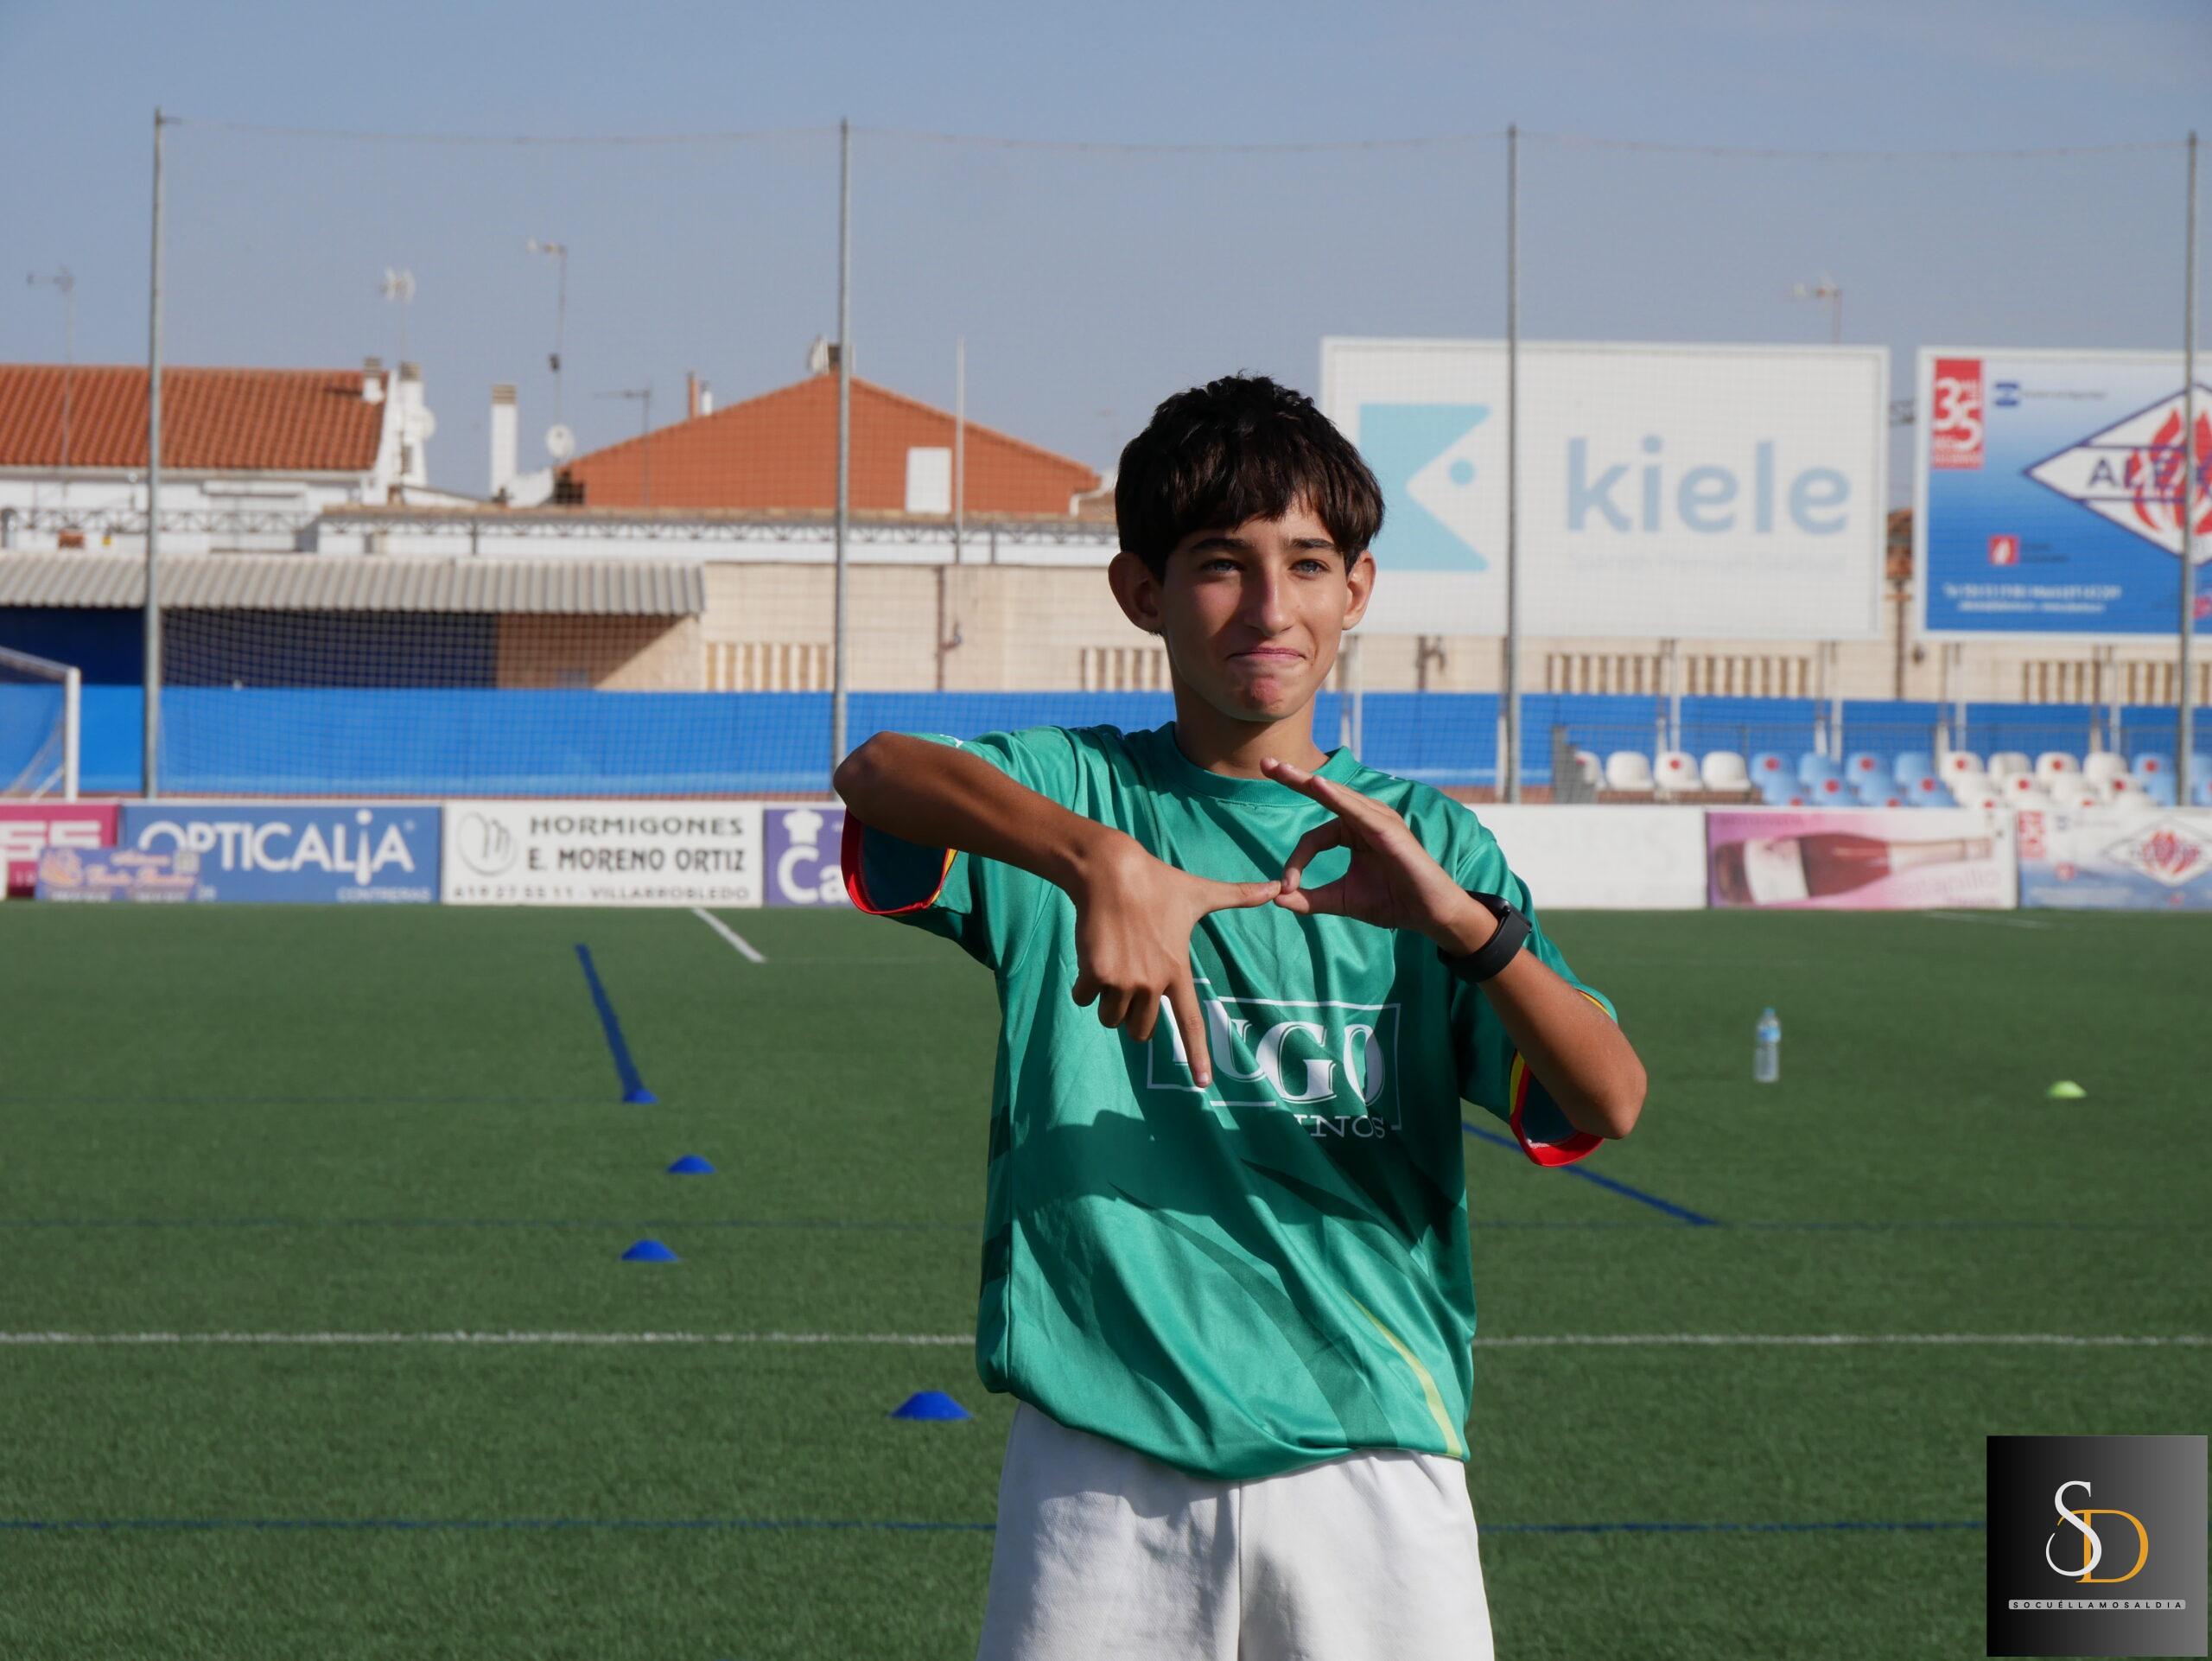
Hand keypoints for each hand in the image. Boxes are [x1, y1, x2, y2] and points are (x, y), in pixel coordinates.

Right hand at [1066, 832, 1280, 1086]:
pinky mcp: (1095, 975)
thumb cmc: (1157, 883)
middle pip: (1141, 1030)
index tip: (1204, 1084)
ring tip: (1114, 962)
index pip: (1190, 1022)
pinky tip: (1094, 956)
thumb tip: (1277, 887)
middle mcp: (1152, 983)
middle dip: (1133, 1014)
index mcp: (1177, 971)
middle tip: (1132, 976)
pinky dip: (1085, 986)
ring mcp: (1123, 981)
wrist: (1110, 873)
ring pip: (1111, 1019)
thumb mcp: (1200, 892)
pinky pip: (1085, 1000)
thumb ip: (1239, 896)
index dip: (1197, 1055)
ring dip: (1108, 1000)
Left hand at [1260, 757, 1494, 951]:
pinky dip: (1338, 798)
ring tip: (1283, 770)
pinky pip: (1359, 810)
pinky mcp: (1389, 829)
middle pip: (1323, 796)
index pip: (1314, 838)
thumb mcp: (1342, 900)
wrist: (1428, 914)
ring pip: (1338, 798)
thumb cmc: (1392, 902)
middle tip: (1265, 763)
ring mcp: (1378, 820)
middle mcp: (1365, 819)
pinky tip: (1318, 785)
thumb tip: (1276, 898)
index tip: (1285, 887)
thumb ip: (1310, 898)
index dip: (1296, 862)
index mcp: (1353, 832)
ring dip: (1310, 783)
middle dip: (1293, 779)